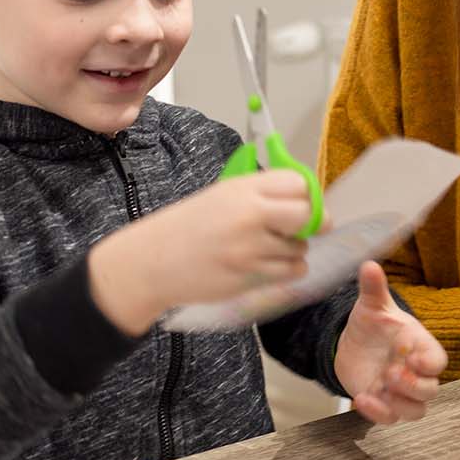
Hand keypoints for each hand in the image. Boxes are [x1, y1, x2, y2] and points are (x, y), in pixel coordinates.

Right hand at [88, 169, 315, 335]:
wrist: (151, 262)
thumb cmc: (187, 228)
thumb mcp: (222, 197)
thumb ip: (261, 195)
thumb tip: (308, 202)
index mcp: (242, 188)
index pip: (297, 183)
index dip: (305, 194)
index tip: (300, 203)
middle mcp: (249, 215)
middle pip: (307, 213)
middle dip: (308, 222)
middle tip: (294, 229)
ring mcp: (251, 247)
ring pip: (301, 247)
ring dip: (293, 249)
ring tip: (266, 249)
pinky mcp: (250, 276)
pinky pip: (293, 271)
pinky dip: (288, 270)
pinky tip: (268, 265)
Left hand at [335, 262, 447, 423]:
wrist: (351, 344)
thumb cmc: (372, 323)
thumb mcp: (370, 305)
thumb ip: (373, 288)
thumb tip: (369, 264)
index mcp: (419, 345)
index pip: (437, 360)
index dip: (429, 364)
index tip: (412, 358)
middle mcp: (414, 372)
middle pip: (431, 390)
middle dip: (414, 386)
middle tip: (391, 374)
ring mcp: (400, 391)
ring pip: (416, 410)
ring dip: (401, 405)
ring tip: (379, 390)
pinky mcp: (383, 403)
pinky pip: (390, 418)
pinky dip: (378, 413)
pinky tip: (361, 399)